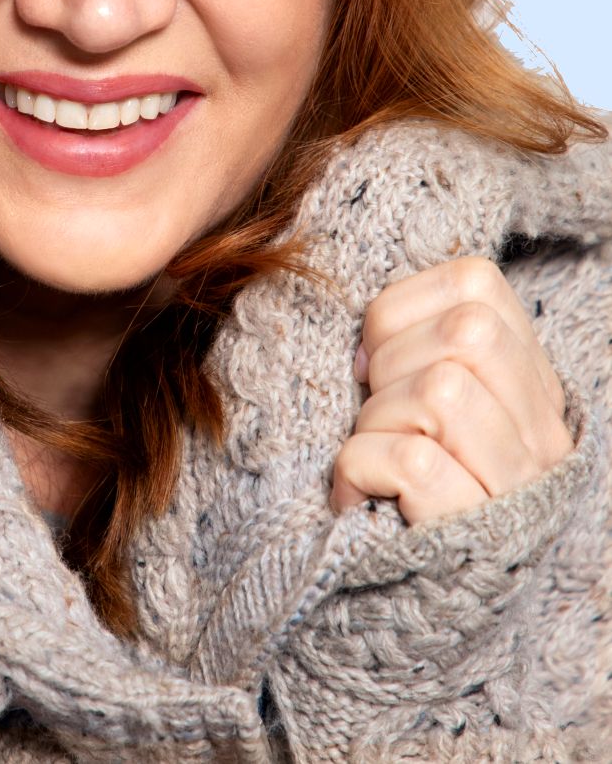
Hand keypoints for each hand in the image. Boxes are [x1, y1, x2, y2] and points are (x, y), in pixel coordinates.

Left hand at [331, 256, 573, 522]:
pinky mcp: (473, 535)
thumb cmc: (405, 490)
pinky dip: (359, 467)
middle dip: (390, 359)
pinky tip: (356, 493)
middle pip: (467, 331)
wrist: (416, 616)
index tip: (377, 359)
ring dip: (375, 418)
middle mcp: (542, 434)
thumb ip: (417, 351)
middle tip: (372, 409)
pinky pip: (409, 462)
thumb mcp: (425, 409)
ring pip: (441, 390)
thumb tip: (364, 339)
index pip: (476, 284)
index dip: (402, 307)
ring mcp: (517, 488)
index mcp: (530, 385)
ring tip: (370, 455)